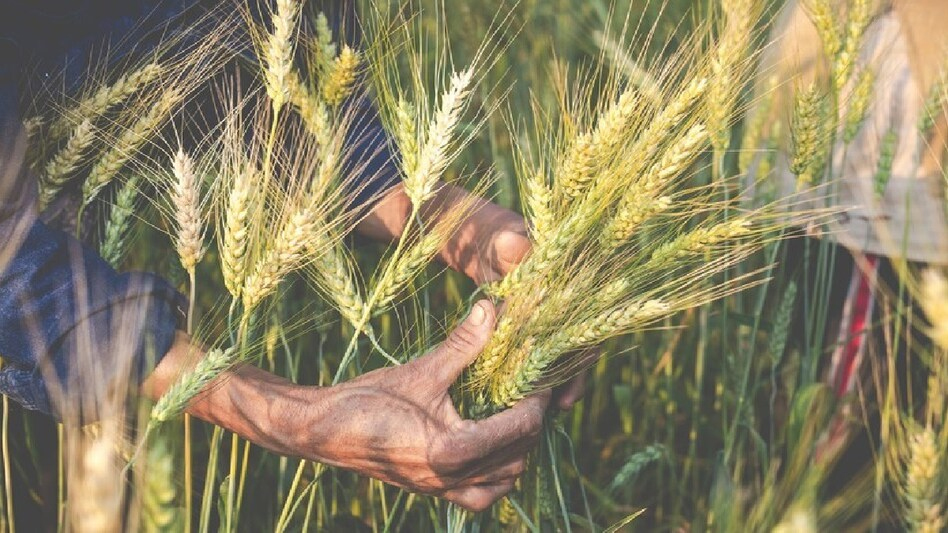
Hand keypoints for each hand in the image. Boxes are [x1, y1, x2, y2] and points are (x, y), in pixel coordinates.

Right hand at [301, 300, 548, 509]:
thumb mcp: (421, 370)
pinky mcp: (431, 490)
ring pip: (504, 481)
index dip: (538, 400)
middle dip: (531, 423)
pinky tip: (492, 447)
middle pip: (519, 456)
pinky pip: (479, 495)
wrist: (321, 430)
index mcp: (452, 452)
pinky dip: (495, 476)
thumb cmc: (367, 399)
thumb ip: (463, 344)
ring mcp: (441, 490)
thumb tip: (493, 308)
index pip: (520, 429)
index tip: (540, 376)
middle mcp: (450, 479)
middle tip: (530, 391)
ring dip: (517, 450)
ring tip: (513, 414)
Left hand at [357, 182, 586, 406]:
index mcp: (562, 271)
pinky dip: (529, 372)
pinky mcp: (525, 322)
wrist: (465, 230)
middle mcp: (558, 293)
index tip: (577, 368)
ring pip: (554, 351)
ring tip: (543, 411)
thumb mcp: (494, 235)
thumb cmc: (482, 229)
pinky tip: (520, 397)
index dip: (583, 342)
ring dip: (551, 378)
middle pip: (574, 339)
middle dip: (570, 372)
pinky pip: (533, 352)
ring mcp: (542, 310)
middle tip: (562, 405)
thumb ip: (505, 243)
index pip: (583, 312)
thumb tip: (514, 246)